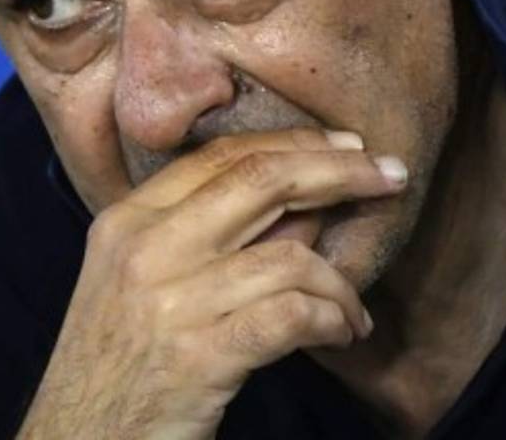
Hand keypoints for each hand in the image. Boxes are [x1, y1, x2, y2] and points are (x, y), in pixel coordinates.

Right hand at [17, 128, 407, 439]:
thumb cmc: (114, 365)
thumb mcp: (139, 284)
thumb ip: (207, 237)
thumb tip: (302, 204)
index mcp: (128, 220)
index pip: (222, 155)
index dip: (295, 141)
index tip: (347, 145)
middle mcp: (145, 248)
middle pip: (260, 180)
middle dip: (339, 170)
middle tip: (391, 175)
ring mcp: (169, 302)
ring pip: (288, 255)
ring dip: (340, 281)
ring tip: (354, 311)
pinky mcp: (197, 359)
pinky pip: (290, 316)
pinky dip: (331, 318)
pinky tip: (342, 332)